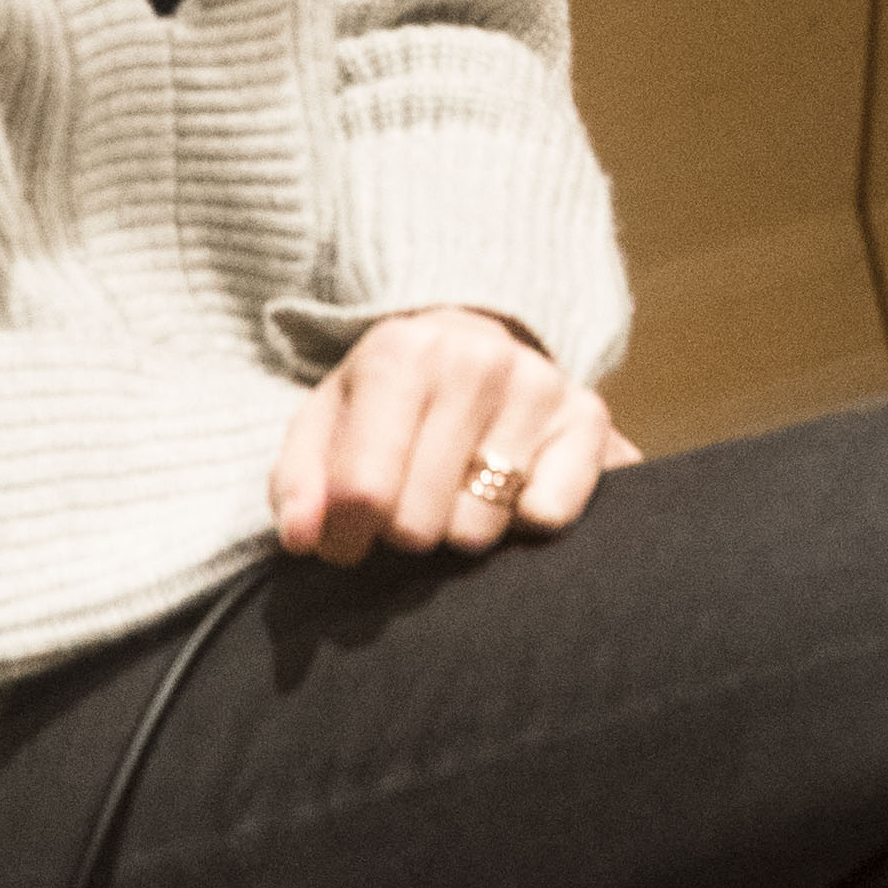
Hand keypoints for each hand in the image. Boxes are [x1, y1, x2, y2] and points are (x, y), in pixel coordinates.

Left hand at [270, 305, 634, 562]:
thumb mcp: (324, 426)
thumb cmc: (385, 404)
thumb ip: (299, 485)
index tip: (342, 541)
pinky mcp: (588, 418)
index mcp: (401, 352)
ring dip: (459, 530)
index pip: (364, 493)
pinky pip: (548, 516)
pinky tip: (508, 489)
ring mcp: (539, 386)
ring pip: (479, 528)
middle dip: (402, 534)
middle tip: (405, 508)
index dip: (343, 538)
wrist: (472, 346)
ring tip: (454, 491)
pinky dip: (523, 520)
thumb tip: (304, 538)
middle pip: (419, 523)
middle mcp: (477, 360)